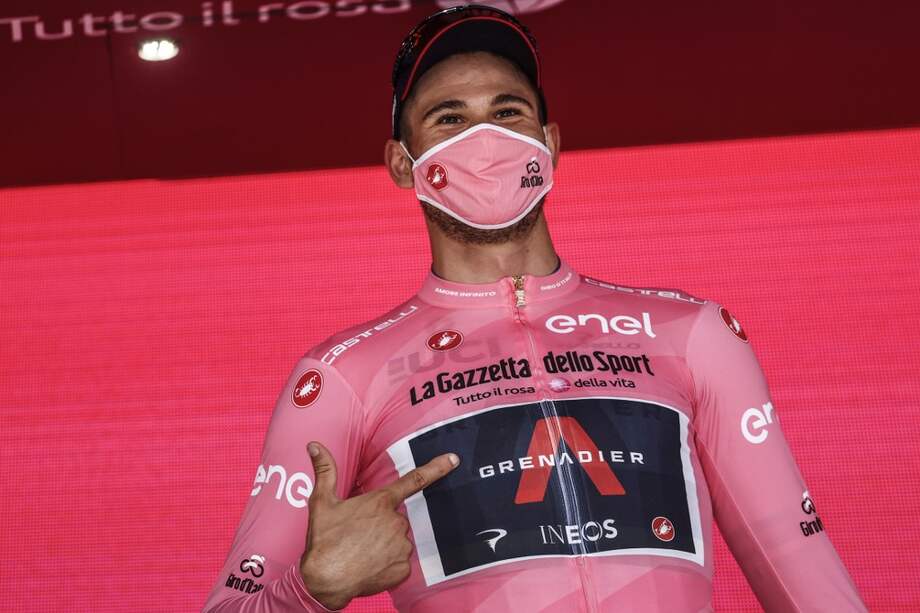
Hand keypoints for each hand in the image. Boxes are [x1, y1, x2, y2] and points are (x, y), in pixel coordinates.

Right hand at [299, 441, 458, 609]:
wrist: (325, 580)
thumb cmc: (324, 540)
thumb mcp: (321, 502)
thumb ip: (324, 470)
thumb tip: (314, 445)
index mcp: (380, 502)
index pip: (414, 480)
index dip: (436, 468)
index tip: (453, 459)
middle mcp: (396, 521)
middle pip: (396, 518)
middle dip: (382, 524)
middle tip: (359, 535)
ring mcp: (402, 545)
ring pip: (398, 540)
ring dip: (385, 544)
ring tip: (362, 552)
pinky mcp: (403, 568)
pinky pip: (399, 562)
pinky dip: (387, 564)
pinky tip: (370, 566)